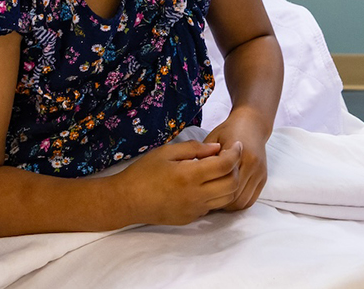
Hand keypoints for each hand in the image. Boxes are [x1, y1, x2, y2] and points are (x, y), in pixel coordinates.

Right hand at [116, 139, 241, 225]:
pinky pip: (212, 206)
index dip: (235, 153)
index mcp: (190, 176)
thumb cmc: (144, 173)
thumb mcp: (167, 152)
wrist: (127, 201)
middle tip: (229, 158)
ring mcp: (194, 210)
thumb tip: (217, 148)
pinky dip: (216, 194)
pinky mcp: (191, 218)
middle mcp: (196, 196)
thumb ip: (194, 148)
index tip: (236, 145)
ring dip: (229, 184)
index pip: (225, 165)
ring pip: (226, 199)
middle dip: (236, 169)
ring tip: (219, 171)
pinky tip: (204, 184)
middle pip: (232, 184)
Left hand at [204, 109, 272, 210]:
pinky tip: (228, 197)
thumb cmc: (228, 131)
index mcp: (239, 153)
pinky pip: (251, 200)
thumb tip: (193, 178)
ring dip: (229, 204)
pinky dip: (239, 203)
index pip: (224, 181)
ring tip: (217, 198)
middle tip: (206, 198)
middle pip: (234, 195)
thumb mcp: (212, 139)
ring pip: (242, 201)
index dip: (210, 190)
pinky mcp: (263, 178)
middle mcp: (252, 163)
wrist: (252, 124)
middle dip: (219, 201)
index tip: (200, 190)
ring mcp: (260, 172)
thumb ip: (204, 157)